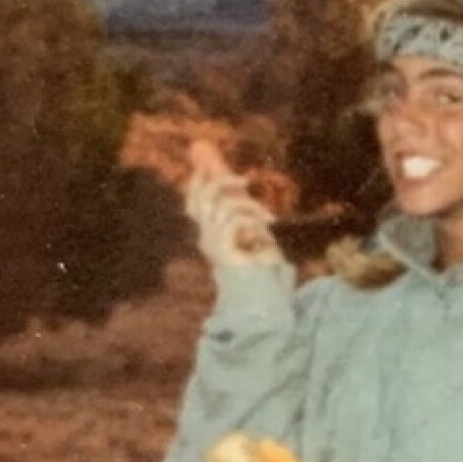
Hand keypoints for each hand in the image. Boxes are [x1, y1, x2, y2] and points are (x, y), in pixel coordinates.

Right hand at [185, 140, 283, 267]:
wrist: (262, 296)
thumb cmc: (260, 263)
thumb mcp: (251, 229)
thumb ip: (243, 208)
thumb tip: (244, 185)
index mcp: (210, 232)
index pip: (194, 201)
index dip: (198, 181)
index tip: (208, 165)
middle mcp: (207, 237)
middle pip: (203, 197)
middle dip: (223, 181)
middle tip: (246, 181)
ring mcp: (213, 245)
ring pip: (223, 206)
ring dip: (250, 206)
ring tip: (268, 217)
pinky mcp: (223, 251)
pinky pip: (233, 222)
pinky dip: (251, 218)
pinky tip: (266, 225)